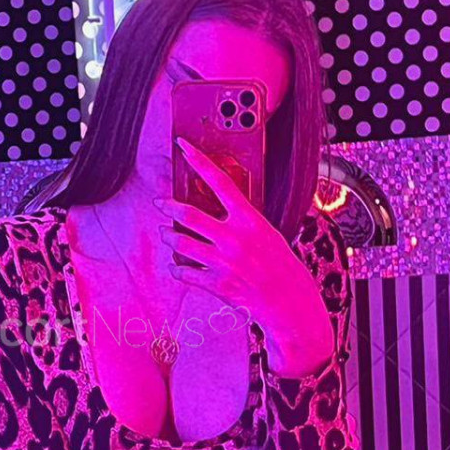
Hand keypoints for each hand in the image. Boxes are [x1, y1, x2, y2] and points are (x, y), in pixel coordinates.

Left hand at [154, 137, 334, 377]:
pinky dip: (176, 268)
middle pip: (189, 215)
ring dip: (169, 237)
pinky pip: (184, 272)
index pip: (220, 181)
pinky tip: (176, 266)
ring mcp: (223, 262)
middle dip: (169, 207)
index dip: (199, 161)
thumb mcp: (267, 234)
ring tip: (166, 234)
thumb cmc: (280, 265)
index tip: (183, 146)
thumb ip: (243, 220)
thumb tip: (218, 208)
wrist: (289, 302)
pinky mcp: (216, 285)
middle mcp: (234, 238)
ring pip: (180, 243)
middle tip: (160, 203)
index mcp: (250, 220)